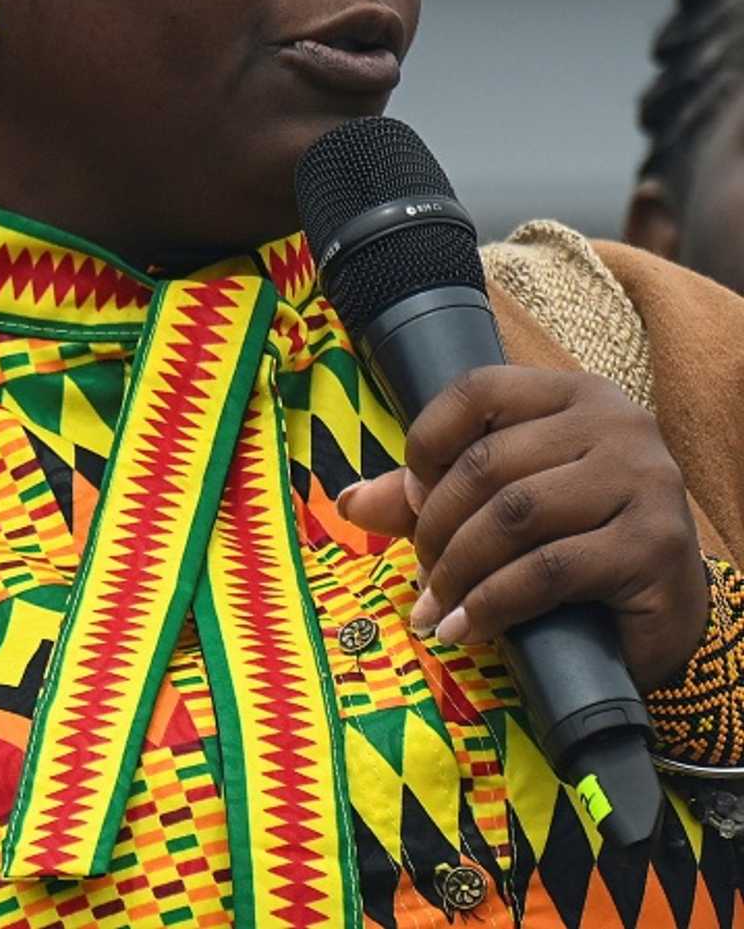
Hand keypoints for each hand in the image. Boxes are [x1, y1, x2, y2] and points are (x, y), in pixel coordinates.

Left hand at [338, 366, 707, 689]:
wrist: (671, 610)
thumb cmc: (579, 544)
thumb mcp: (503, 505)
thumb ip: (430, 496)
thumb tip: (348, 501)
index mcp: (573, 394)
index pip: (477, 390)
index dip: (426, 443)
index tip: (409, 502)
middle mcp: (614, 423)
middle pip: (489, 463)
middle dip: (435, 526)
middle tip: (421, 576)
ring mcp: (641, 480)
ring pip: (514, 515)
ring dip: (458, 570)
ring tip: (434, 610)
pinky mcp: (652, 544)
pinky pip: (548, 570)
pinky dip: (493, 604)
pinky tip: (467, 627)